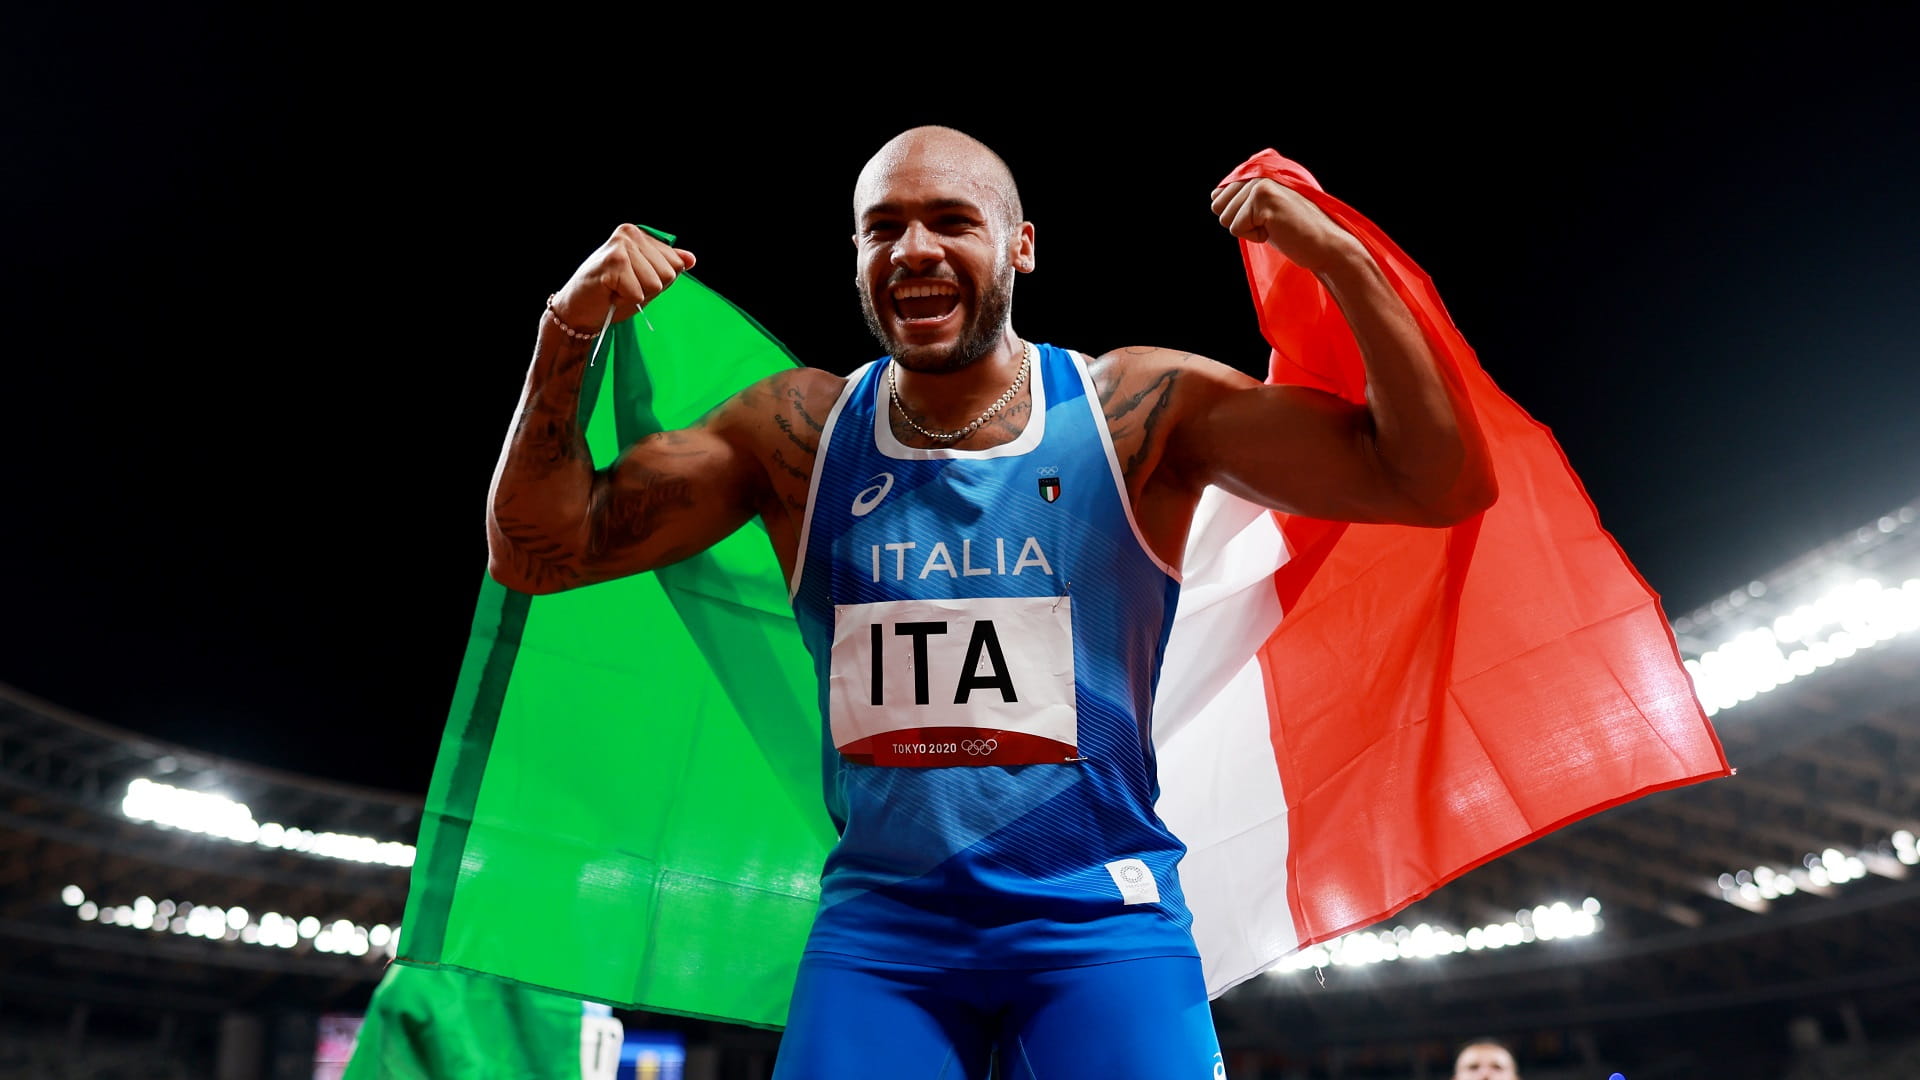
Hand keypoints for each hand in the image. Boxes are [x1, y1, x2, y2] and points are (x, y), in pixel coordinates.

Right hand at [550, 224, 696, 330]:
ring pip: (655, 284)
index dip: (658, 282)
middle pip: (668, 274)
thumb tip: (691, 259)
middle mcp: (630, 233)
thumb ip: (666, 267)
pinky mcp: (613, 261)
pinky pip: (638, 293)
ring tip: (616, 289)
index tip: (634, 281)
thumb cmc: (610, 294)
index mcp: (640, 234)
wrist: (577, 310)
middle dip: (648, 290)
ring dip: (636, 295)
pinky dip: (624, 300)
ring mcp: (621, 245)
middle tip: (623, 287)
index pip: (676, 264)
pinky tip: (609, 293)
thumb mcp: (644, 279)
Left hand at [1210, 177, 1356, 272]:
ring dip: (1248, 230)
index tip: (1264, 216)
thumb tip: (1213, 195)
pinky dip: (1254, 237)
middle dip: (1240, 222)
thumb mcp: (1262, 209)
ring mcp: (1260, 183)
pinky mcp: (1263, 199)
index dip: (1237, 215)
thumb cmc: (1293, 230)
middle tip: (1270, 222)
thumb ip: (1240, 198)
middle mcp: (1258, 170)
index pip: (1219, 194)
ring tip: (1275, 224)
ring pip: (1225, 218)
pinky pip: (1236, 228)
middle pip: (1218, 207)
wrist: (1323, 244)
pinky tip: (1277, 229)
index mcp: (1258, 169)